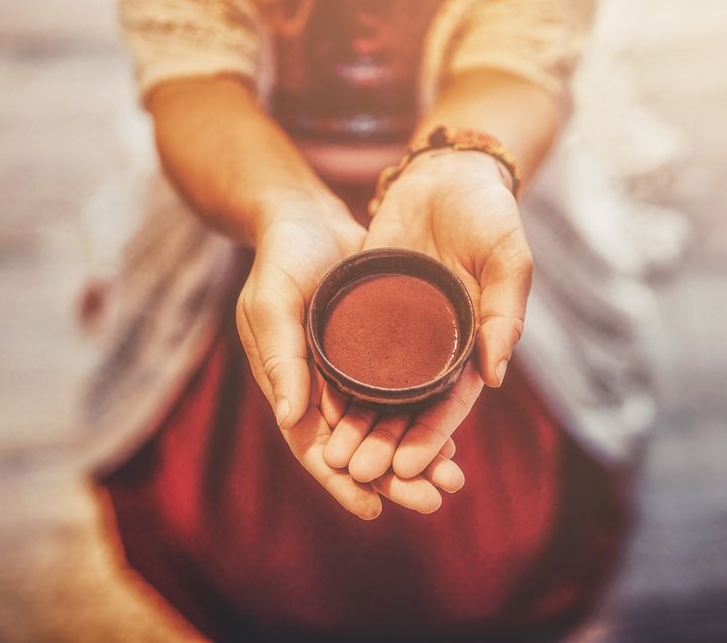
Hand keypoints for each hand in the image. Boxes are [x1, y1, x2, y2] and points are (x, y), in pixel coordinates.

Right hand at [236, 194, 466, 519]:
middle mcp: (323, 390)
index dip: (341, 481)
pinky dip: (426, 417)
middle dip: (394, 479)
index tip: (374, 510)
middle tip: (435, 499)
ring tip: (454, 477)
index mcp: (291, 387)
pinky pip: (405, 395)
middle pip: (358, 448)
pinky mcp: (382, 353)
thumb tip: (290, 420)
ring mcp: (354, 374)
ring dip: (417, 454)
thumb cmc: (281, 258)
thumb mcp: (273, 303)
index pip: (314, 448)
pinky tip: (454, 435)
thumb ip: (281, 358)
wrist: (310, 217)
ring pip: (387, 428)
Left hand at [323, 150, 532, 484]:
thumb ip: (505, 312)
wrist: (445, 171)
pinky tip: (314, 407)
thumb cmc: (488, 212)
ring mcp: (399, 330)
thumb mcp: (507, 256)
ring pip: (375, 390)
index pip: (452, 404)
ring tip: (333, 456)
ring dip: (357, 424)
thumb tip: (495, 376)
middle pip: (408, 408)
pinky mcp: (367, 308)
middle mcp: (434, 346)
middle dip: (386, 443)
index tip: (408, 466)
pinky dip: (335, 383)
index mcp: (474, 343)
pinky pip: (349, 353)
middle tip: (358, 473)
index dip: (431, 437)